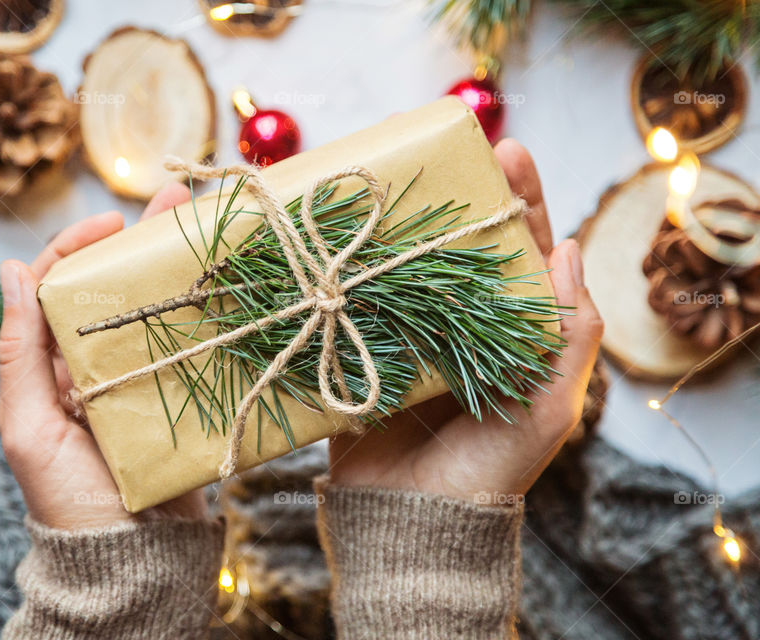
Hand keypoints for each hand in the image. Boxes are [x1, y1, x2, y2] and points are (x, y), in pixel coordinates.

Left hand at [0, 183, 207, 529]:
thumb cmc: (72, 503)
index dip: (80, 247)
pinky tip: (232, 286)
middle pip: (116, 289)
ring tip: (208, 224)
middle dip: (141, 242)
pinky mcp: (183, 400)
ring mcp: (144, 381)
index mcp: (55, 367)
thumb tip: (9, 269)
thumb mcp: (30, 428)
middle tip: (175, 200)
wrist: (134, 564)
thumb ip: (20, 353)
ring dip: (179, 267)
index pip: (60, 289)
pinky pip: (193, 346)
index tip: (113, 222)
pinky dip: (210, 313)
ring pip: (158, 310)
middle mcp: (98, 366)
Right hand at [328, 139, 603, 501]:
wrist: (411, 524)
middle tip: (437, 146)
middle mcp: (459, 327)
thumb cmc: (488, 473)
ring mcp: (407, 338)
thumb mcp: (549, 408)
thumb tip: (569, 249)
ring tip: (382, 174)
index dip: (517, 200)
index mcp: (508, 334)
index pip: (519, 253)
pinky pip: (357, 304)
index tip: (507, 148)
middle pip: (458, 247)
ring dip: (395, 223)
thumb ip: (568, 334)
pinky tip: (337, 233)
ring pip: (405, 266)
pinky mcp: (362, 355)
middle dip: (450, 195)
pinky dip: (348, 269)